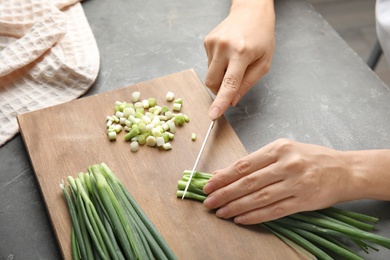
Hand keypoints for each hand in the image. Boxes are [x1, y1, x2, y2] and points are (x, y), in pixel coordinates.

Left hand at [203, 139, 354, 223]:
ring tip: (221, 212)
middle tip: (209, 201)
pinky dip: (255, 216)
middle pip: (248, 182)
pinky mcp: (303, 201)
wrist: (344, 170)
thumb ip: (255, 162)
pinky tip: (241, 219)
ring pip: (259, 198)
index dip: (224, 176)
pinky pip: (274, 211)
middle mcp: (287, 165)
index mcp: (279, 148)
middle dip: (225, 193)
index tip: (209, 184)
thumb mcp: (283, 151)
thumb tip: (225, 172)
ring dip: (236, 207)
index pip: (244, 164)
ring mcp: (296, 184)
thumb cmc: (310, 158)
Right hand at [204, 0, 274, 119]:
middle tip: (233, 82)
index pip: (229, 84)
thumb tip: (233, 101)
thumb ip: (248, 83)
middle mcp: (224, 47)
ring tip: (234, 61)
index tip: (213, 115)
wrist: (251, 11)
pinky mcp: (207, 41)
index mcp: (242, 53)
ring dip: (220, 75)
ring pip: (209, 74)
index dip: (221, 102)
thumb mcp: (264, 63)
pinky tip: (228, 54)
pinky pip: (209, 63)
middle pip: (212, 82)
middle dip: (220, 90)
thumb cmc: (262, 36)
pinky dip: (218, 65)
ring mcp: (213, 43)